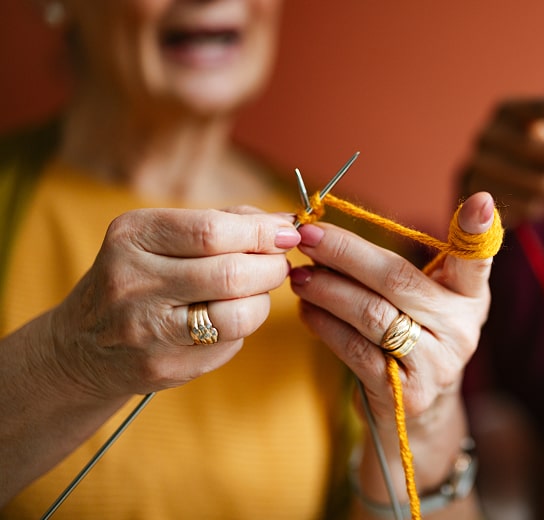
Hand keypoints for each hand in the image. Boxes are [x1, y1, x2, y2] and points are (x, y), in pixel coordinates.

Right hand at [50, 207, 300, 397]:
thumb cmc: (141, 276)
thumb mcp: (163, 236)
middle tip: (279, 264)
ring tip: (259, 291)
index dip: (262, 232)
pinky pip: (228, 344)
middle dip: (271, 267)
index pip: (212, 231)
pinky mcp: (163, 366)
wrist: (83, 345)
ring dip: (264, 300)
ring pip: (237, 315)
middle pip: (231, 273)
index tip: (287, 233)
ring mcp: (146, 330)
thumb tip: (284, 222)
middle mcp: (133, 281)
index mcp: (132, 236)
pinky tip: (229, 318)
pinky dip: (242, 328)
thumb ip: (224, 222)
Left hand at [289, 192, 496, 421]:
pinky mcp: (404, 392)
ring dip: (327, 290)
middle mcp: (461, 329)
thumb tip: (328, 230)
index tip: (479, 201)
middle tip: (308, 236)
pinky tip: (307, 311)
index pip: (476, 260)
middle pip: (398, 280)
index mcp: (470, 296)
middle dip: (346, 253)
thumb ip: (399, 267)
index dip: (478, 232)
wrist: (421, 410)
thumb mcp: (428, 300)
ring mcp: (435, 363)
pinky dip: (325, 326)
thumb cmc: (415, 335)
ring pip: (371, 314)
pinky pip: (355, 350)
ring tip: (299, 275)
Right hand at [462, 93, 543, 226]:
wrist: (486, 188)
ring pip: (540, 184)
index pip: (540, 107)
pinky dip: (534, 207)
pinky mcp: (475, 199)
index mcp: (508, 111)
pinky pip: (525, 208)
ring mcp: (477, 166)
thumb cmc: (532, 157)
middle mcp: (487, 133)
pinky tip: (527, 201)